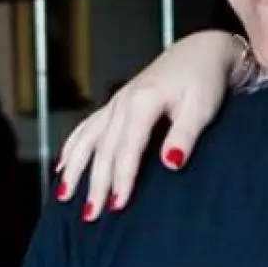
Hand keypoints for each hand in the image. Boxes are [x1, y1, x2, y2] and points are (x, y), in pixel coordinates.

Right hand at [56, 30, 241, 218]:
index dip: (122, 179)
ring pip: (88, 139)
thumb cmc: (205, 79)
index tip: (118, 206)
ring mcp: (117, 102)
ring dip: (76, 169)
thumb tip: (170, 163)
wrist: (202, 51)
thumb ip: (185, 135)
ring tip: (65, 197)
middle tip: (91, 215)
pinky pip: (87, 127)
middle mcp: (123, 102)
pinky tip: (62, 167)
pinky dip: (72, 147)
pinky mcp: (117, 103)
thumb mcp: (202, 107)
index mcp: (143, 102)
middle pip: (104, 149)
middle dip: (95, 183)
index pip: (127, 149)